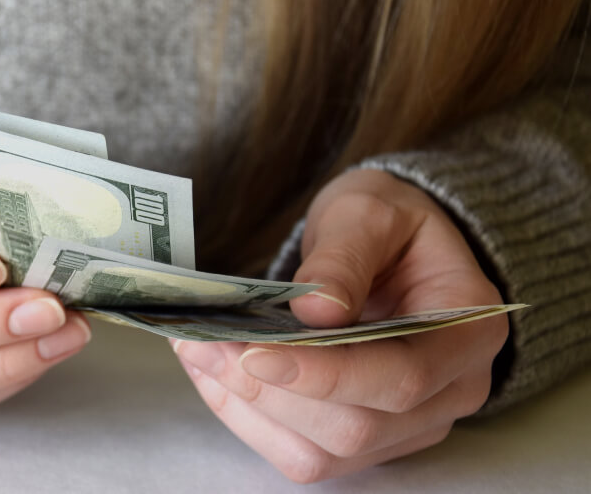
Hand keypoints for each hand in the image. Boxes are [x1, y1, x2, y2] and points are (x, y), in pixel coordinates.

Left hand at [172, 169, 507, 482]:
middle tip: (205, 342)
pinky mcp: (370, 439)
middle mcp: (451, 391)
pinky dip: (250, 422)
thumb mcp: (368, 212)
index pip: (402, 377)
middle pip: (358, 427)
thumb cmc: (385, 223)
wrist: (389, 246)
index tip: (254, 352)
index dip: (326, 374)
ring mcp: (411, 424)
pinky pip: (307, 455)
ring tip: (198, 352)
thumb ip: (345, 256)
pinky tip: (214, 376)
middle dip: (271, 392)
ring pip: (325, 453)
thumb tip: (315, 310)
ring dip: (250, 410)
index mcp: (468, 330)